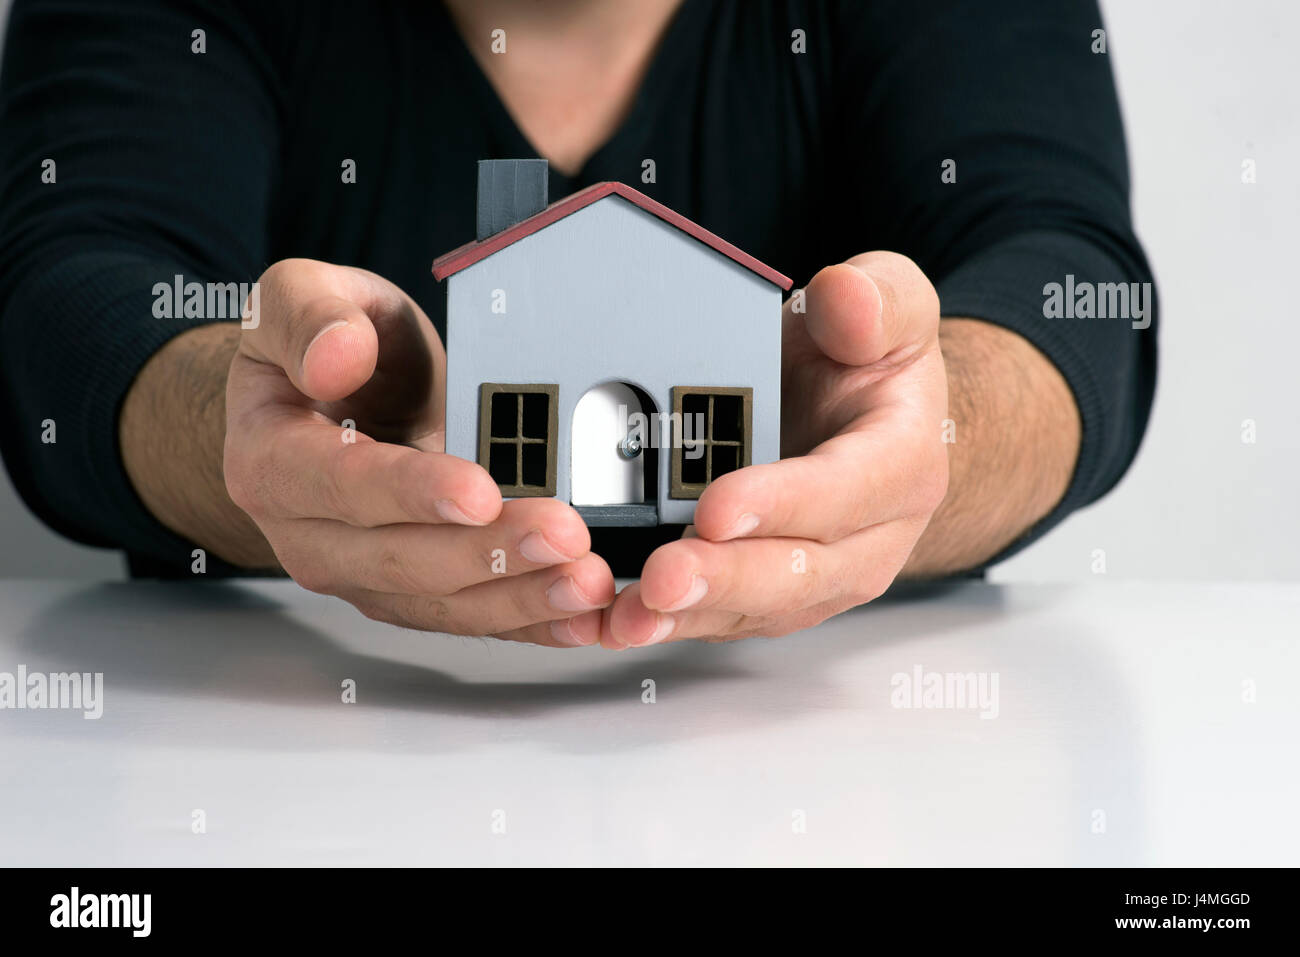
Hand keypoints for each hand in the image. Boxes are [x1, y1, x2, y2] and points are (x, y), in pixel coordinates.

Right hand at [223, 259, 613, 645]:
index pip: (343, 484)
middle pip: (403, 558)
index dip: (413, 492)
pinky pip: (469, 618)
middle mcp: (308, 534)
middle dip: (491, 553)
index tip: (481, 491)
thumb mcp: (302, 295)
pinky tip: (583, 620)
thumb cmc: (328, 346)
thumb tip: (336, 357)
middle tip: (565, 536)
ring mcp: (360, 573)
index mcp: (272, 461)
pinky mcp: (409, 593)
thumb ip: (308, 315)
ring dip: (520, 599)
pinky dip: (530, 623)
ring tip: (586, 585)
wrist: (332, 396)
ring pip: (441, 602)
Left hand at [599, 252, 949, 646]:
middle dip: (725, 579)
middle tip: (661, 578)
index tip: (716, 507)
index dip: (783, 502)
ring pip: (759, 608)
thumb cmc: (864, 360)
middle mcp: (870, 536)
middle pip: (802, 572)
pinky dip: (673, 623)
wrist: (860, 411)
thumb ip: (875, 301)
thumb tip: (846, 301)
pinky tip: (621, 622)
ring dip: (692, 616)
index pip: (847, 490)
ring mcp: (821, 575)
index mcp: (902, 462)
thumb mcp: (887, 304)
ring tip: (631, 614)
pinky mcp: (772, 593)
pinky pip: (725, 617)